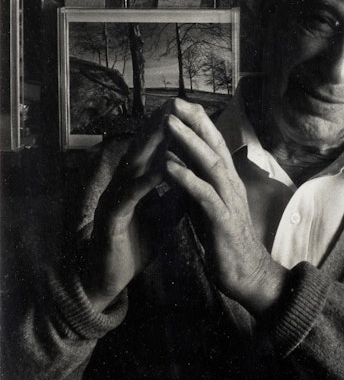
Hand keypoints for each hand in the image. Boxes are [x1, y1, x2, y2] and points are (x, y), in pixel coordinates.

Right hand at [81, 102, 176, 311]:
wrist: (110, 278)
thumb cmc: (136, 243)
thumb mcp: (164, 215)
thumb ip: (177, 193)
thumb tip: (196, 174)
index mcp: (134, 182)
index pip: (151, 149)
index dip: (167, 127)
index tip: (186, 107)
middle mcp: (122, 184)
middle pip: (140, 149)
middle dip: (158, 124)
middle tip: (176, 101)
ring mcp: (115, 199)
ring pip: (133, 165)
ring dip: (151, 144)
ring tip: (169, 123)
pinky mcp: (112, 219)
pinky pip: (130, 195)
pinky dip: (146, 180)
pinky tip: (161, 167)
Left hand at [163, 98, 287, 316]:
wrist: (245, 275)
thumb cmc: (224, 239)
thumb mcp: (207, 205)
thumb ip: (196, 183)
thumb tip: (178, 162)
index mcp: (226, 181)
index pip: (213, 144)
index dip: (197, 123)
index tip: (178, 103)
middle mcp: (231, 185)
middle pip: (214, 146)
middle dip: (194, 122)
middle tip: (174, 101)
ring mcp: (229, 201)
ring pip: (210, 164)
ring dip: (188, 143)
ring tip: (169, 124)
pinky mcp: (222, 221)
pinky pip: (203, 195)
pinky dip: (186, 178)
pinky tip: (170, 166)